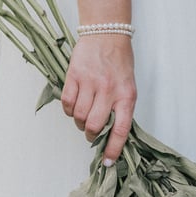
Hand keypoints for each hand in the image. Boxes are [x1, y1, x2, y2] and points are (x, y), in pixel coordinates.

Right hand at [60, 34, 136, 163]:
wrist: (107, 34)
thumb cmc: (119, 63)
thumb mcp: (128, 88)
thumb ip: (121, 109)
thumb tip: (111, 136)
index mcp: (126, 96)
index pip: (120, 130)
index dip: (113, 149)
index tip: (108, 162)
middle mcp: (109, 91)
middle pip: (94, 126)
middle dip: (91, 135)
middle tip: (91, 132)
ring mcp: (90, 83)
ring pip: (79, 117)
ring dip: (80, 122)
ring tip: (84, 115)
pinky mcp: (74, 76)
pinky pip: (67, 104)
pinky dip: (69, 110)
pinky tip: (75, 104)